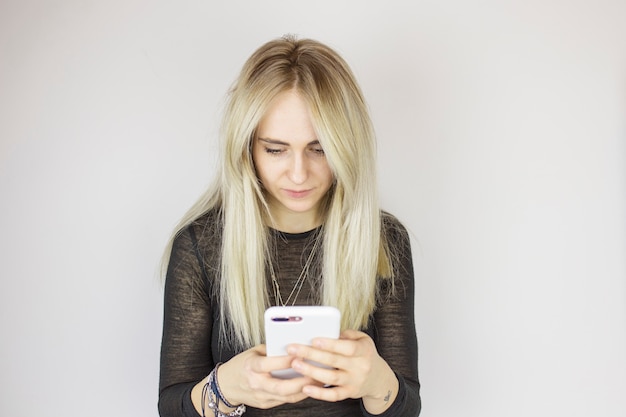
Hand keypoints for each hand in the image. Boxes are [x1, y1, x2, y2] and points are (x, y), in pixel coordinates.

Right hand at [201, 344, 318, 409]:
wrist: (225, 385)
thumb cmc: (241, 364)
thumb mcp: (253, 351)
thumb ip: (271, 349)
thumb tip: (292, 344)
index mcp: (251, 367)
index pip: (269, 364)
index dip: (286, 361)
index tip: (301, 354)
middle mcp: (256, 383)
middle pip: (281, 386)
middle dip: (301, 381)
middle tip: (316, 372)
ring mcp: (261, 396)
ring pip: (286, 396)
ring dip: (304, 389)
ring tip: (319, 380)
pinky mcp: (265, 404)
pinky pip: (285, 400)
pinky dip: (298, 394)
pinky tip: (309, 387)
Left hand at [286, 330, 398, 413]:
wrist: (379, 378)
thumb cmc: (365, 354)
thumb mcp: (363, 339)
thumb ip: (347, 334)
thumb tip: (328, 331)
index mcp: (363, 351)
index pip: (347, 347)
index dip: (330, 344)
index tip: (314, 340)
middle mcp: (360, 367)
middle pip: (333, 361)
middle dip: (311, 354)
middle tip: (294, 349)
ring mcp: (354, 382)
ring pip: (331, 378)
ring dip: (311, 372)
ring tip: (295, 364)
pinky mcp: (349, 393)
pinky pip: (333, 395)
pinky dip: (319, 393)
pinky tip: (306, 388)